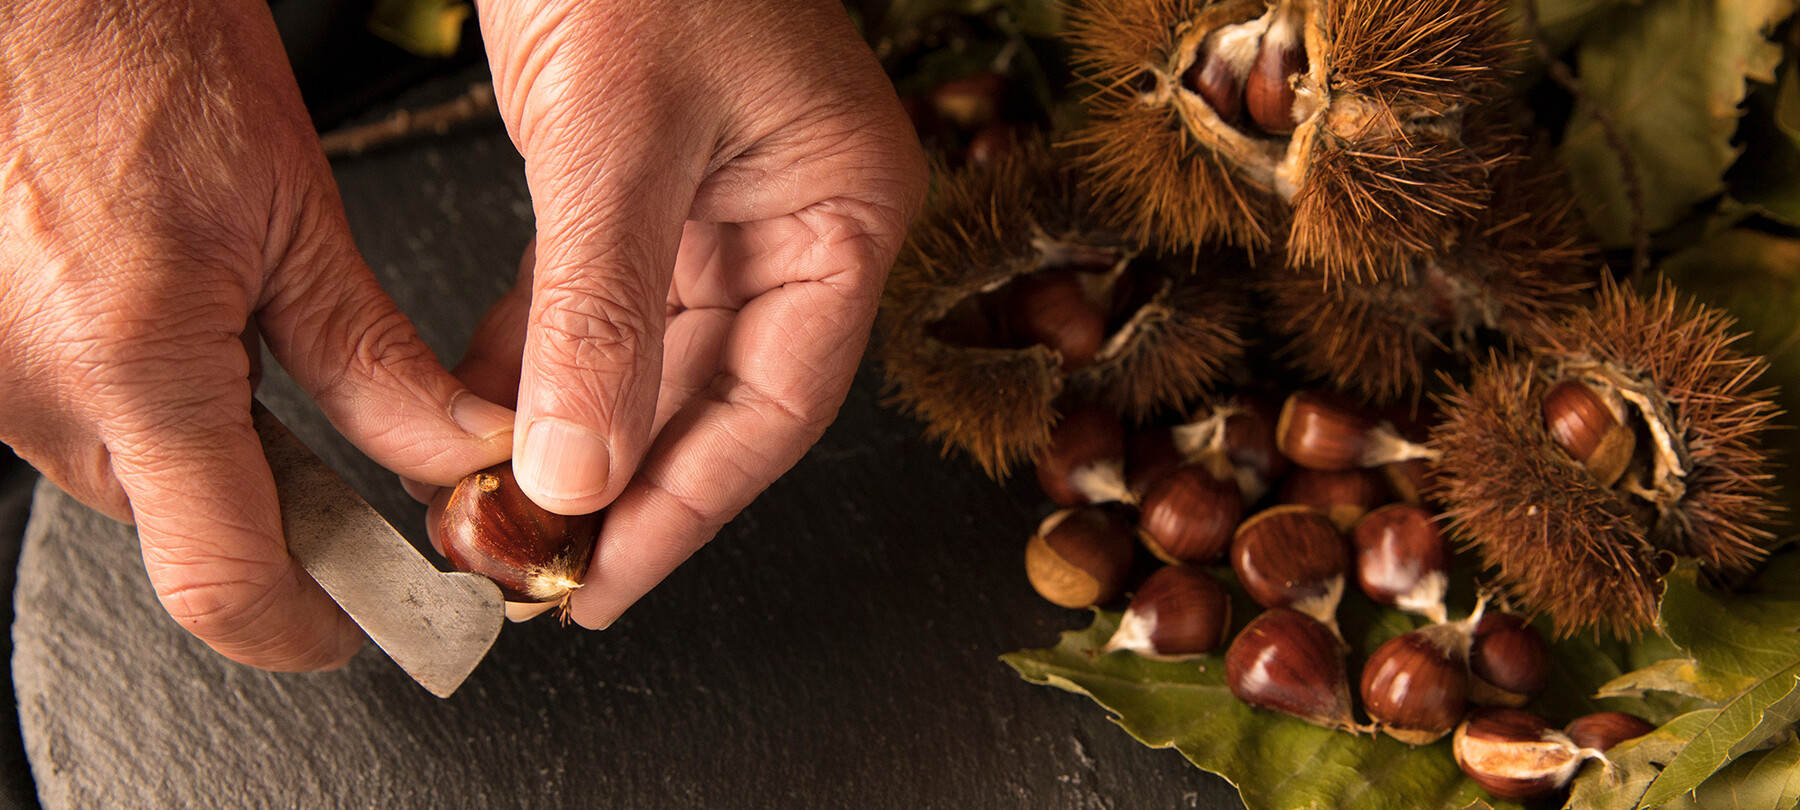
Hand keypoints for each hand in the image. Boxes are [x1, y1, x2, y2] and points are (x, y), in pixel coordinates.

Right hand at [0, 0, 515, 668]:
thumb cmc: (135, 52)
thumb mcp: (291, 208)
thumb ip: (373, 360)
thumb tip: (455, 451)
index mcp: (133, 362)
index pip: (222, 582)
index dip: (306, 629)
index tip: (360, 628)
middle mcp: (37, 391)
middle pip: (185, 535)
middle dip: (279, 519)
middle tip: (354, 472)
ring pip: (134, 479)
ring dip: (210, 450)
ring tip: (248, 338)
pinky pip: (80, 423)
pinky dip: (149, 404)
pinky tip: (177, 319)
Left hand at [453, 0, 926, 626]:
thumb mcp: (614, 133)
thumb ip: (598, 310)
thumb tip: (576, 468)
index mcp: (844, 207)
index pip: (778, 400)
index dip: (689, 504)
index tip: (604, 577)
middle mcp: (799, 215)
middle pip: (720, 394)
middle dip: (626, 482)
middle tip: (535, 564)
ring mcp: (730, 200)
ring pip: (658, 359)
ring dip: (581, 432)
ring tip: (501, 510)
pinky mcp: (656, 181)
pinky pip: (608, 301)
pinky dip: (546, 357)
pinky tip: (486, 408)